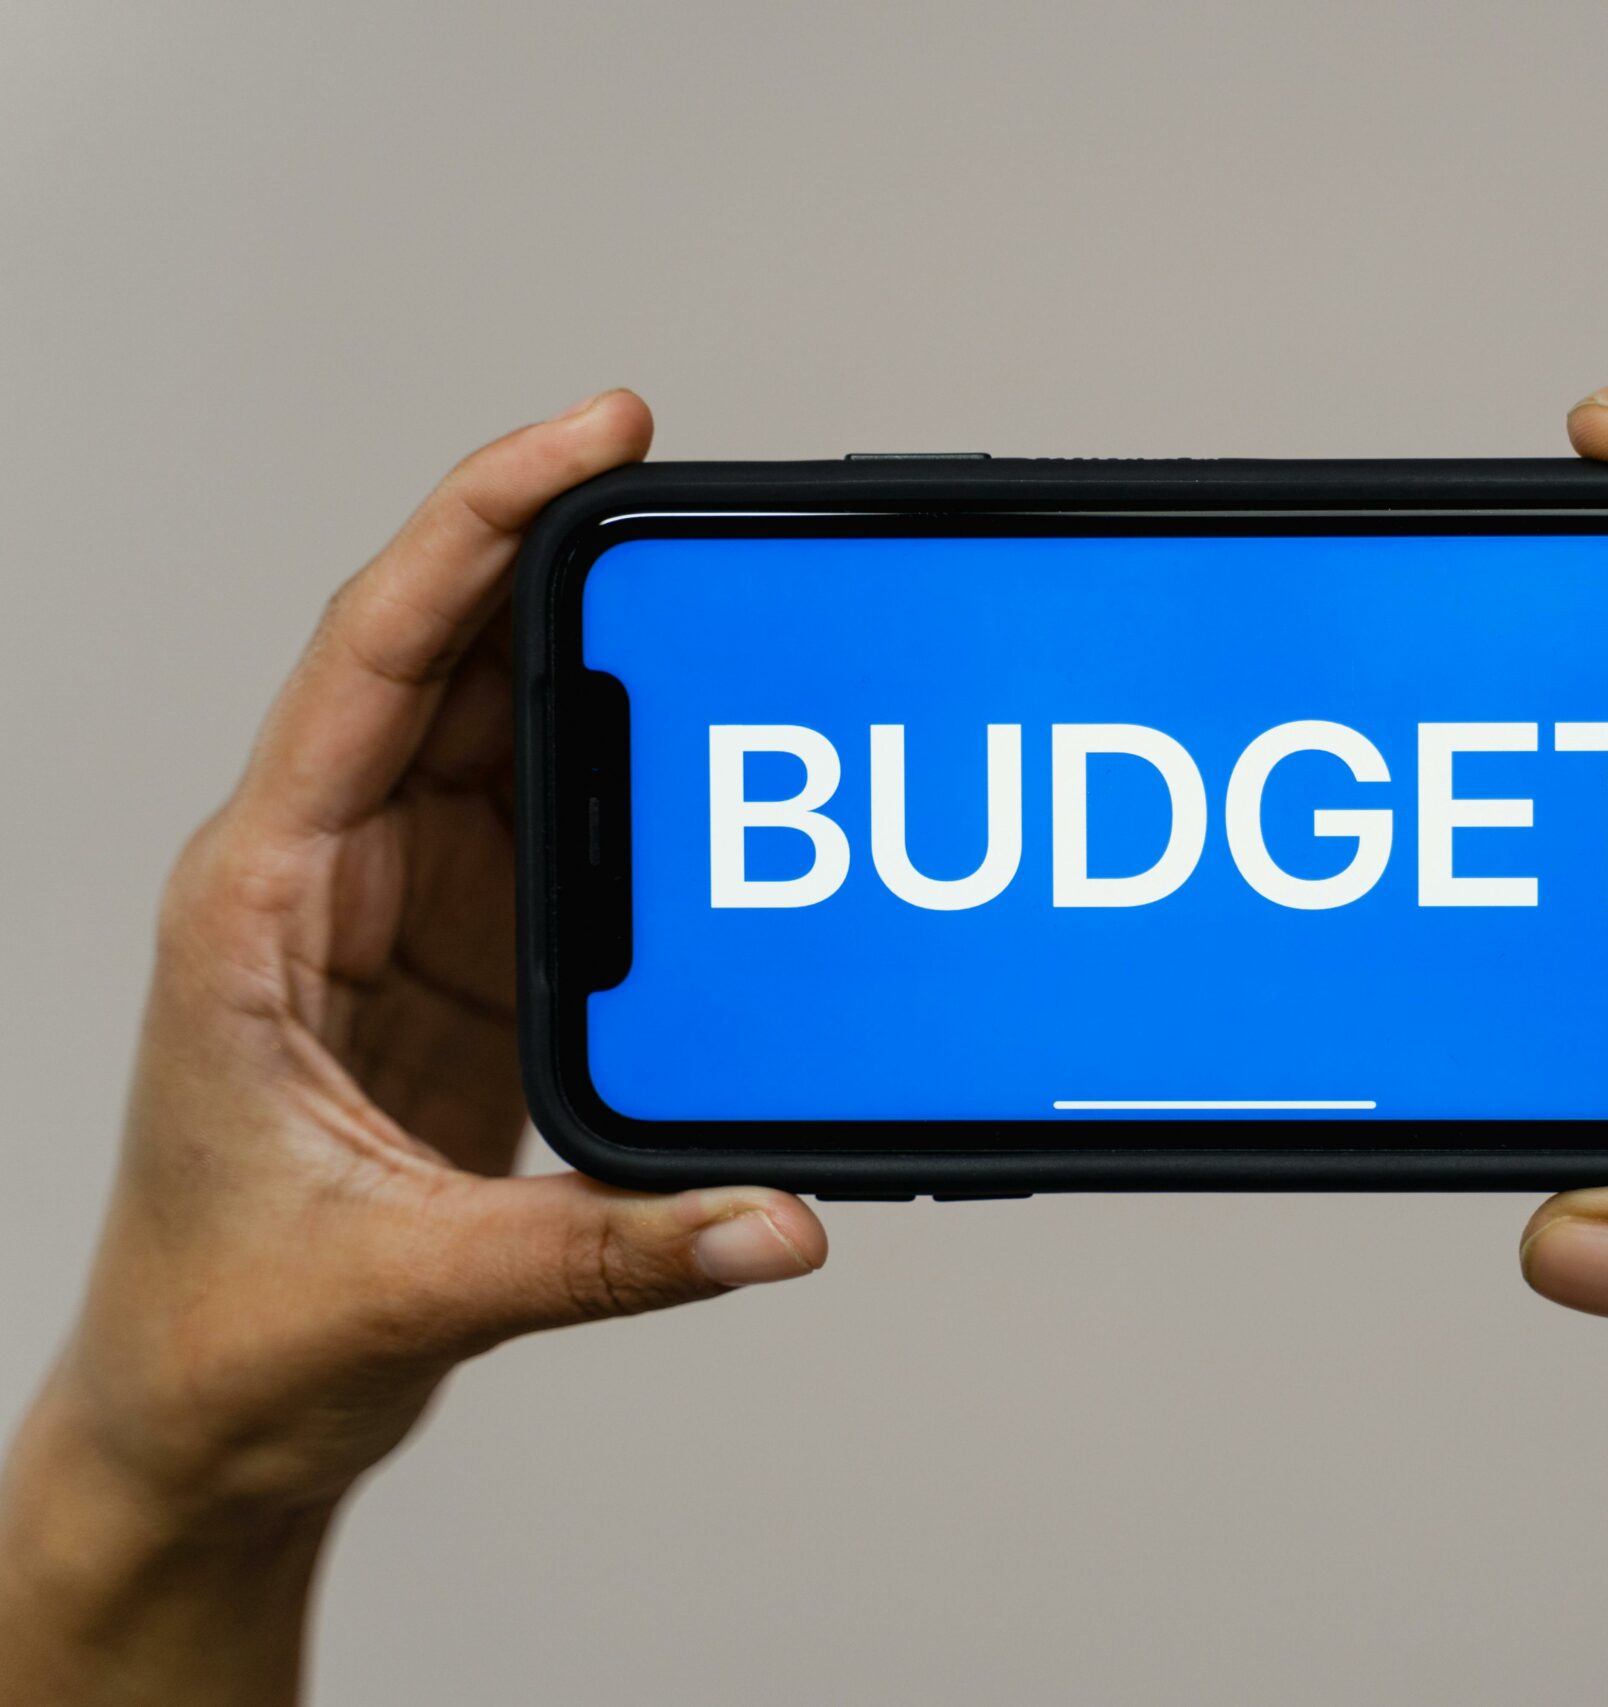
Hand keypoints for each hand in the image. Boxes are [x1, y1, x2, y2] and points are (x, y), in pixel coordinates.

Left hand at [0, 394, 827, 1702]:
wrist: (210, 1420)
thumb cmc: (228, 1332)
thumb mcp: (414, 1287)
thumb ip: (611, 1252)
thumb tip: (774, 1221)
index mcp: (260, 902)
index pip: (373, 661)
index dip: (478, 528)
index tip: (587, 443)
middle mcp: (326, 878)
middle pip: (447, 660)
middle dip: (555, 554)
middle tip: (676, 489)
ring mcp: (404, 916)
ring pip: (506, 732)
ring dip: (601, 660)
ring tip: (712, 597)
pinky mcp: (470, 966)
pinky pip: (559, 829)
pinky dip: (632, 777)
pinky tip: (702, 750)